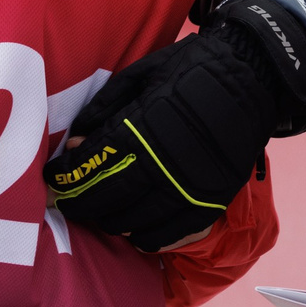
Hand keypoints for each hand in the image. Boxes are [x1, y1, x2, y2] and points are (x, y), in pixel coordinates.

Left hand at [42, 24, 280, 251]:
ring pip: (140, 220)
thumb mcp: (141, 74)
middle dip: (83, 204)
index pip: (93, 162)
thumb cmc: (191, 68)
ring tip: (100, 217)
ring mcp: (192, 184)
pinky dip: (151, 238)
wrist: (253, 74)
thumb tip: (73, 140)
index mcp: (143, 126)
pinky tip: (136, 234)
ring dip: (112, 223)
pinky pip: (176, 232)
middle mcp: (166, 162)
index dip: (67, 175)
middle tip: (69, 204)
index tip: (52, 179)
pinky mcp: (214, 197)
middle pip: (111, 198)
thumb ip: (105, 108)